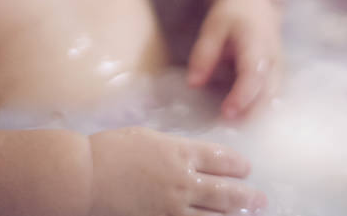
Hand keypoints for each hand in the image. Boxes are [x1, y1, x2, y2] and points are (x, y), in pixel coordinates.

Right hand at [87, 127, 265, 215]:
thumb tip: (189, 157)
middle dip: (247, 196)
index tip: (246, 168)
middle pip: (226, 191)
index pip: (221, 159)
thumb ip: (172, 148)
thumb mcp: (147, 138)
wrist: (86, 175)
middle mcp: (182, 180)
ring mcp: (173, 206)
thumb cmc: (111, 151)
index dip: (238, 165)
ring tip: (248, 215)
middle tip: (260, 200)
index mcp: (179, 152)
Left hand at [187, 0, 281, 119]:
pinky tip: (240, 122)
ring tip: (231, 129)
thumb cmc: (233, 14)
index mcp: (257, 43)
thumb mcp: (213, 27)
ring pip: (272, 100)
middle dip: (249, 114)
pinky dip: (258, 112)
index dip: (242, 96)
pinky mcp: (277, 78)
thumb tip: (193, 84)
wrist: (255, 4)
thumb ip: (204, 54)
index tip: (226, 113)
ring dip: (254, 116)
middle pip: (267, 94)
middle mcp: (273, 60)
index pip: (253, 75)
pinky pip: (271, 99)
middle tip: (225, 129)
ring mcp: (279, 70)